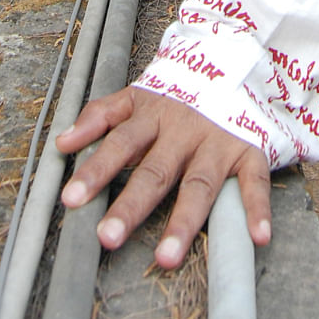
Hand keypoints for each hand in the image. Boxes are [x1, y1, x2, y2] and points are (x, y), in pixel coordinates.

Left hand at [56, 87, 271, 267]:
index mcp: (153, 114)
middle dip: (131, 206)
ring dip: (184, 221)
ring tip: (165, 258)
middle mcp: (184, 130)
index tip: (71, 199)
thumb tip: (61, 142)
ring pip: (200, 185)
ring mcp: (218, 141)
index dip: (96, 170)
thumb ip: (100, 116)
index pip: (120, 143)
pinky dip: (258, 208)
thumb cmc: (178, 92)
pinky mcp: (249, 150)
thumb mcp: (137, 94)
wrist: (235, 60)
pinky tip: (258, 237)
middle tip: (108, 237)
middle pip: (155, 171)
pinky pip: (255, 181)